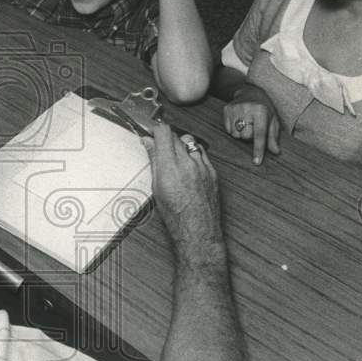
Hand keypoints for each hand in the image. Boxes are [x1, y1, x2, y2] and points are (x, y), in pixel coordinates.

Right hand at [141, 123, 222, 251]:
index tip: (151, 132)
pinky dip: (193, 154)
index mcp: (170, 167)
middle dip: (166, 137)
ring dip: (180, 144)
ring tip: (173, 156)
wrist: (198, 231)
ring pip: (190, 142)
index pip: (164, 133)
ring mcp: (203, 166)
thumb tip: (149, 144)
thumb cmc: (176, 216)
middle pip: (176, 135)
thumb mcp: (156, 188)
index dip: (155, 129)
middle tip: (158, 144)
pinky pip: (202, 153)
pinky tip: (187, 164)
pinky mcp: (213, 171)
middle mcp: (188, 164)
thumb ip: (154, 161)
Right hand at [223, 84, 280, 164]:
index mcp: (261, 111)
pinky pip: (228, 130)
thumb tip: (276, 152)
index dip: (258, 149)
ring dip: (241, 133)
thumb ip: (273, 137)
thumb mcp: (273, 120)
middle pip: (245, 136)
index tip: (256, 161)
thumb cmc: (265, 109)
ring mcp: (235, 108)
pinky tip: (239, 121)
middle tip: (253, 127)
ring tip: (246, 123)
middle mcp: (247, 109)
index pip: (259, 134)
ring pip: (236, 134)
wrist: (251, 92)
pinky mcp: (226, 109)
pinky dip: (233, 129)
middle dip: (250, 136)